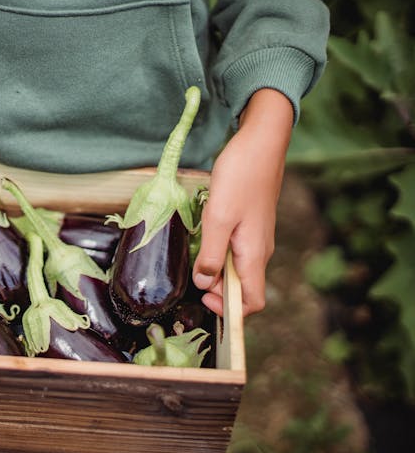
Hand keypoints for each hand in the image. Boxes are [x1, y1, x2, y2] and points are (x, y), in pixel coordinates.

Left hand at [192, 88, 293, 315]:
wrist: (261, 143)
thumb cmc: (241, 176)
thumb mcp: (218, 217)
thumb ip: (210, 254)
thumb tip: (204, 283)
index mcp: (254, 255)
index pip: (253, 302)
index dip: (229, 310)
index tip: (203, 298)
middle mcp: (258, 251)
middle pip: (241, 287)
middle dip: (216, 288)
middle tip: (190, 273)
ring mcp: (255, 237)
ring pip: (235, 267)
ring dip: (214, 268)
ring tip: (193, 253)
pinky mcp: (249, 224)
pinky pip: (234, 250)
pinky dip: (217, 252)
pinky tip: (202, 236)